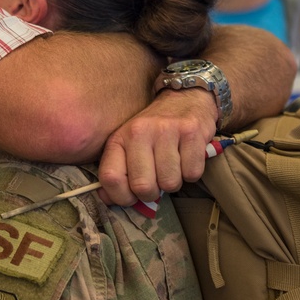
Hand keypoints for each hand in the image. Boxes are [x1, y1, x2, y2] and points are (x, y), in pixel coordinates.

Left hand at [97, 88, 217, 206]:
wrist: (184, 99)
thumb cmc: (153, 132)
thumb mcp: (128, 147)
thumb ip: (117, 173)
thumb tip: (107, 199)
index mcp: (119, 138)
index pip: (110, 178)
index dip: (121, 197)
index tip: (131, 196)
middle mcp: (140, 132)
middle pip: (143, 186)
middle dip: (152, 194)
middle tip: (157, 182)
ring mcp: (166, 130)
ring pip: (170, 183)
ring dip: (173, 183)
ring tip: (173, 167)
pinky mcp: (191, 131)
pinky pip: (192, 174)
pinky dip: (191, 173)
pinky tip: (187, 159)